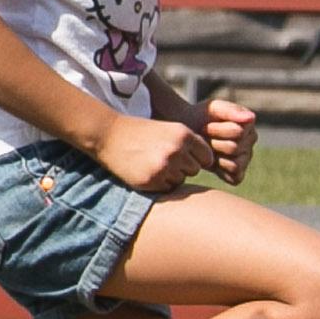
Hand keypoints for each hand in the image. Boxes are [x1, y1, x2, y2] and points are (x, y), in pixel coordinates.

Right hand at [93, 113, 211, 194]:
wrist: (109, 135)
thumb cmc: (141, 132)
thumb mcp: (169, 130)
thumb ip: (189, 144)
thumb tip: (210, 164)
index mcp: (184, 135)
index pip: (207, 157)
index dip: (196, 158)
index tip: (183, 155)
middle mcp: (177, 150)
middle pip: (194, 170)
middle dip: (182, 166)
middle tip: (162, 157)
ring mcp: (164, 167)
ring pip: (181, 180)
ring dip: (170, 175)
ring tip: (152, 162)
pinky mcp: (151, 181)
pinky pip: (167, 188)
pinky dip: (159, 183)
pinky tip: (145, 170)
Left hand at [193, 95, 258, 185]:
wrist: (188, 130)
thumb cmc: (201, 117)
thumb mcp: (213, 108)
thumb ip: (232, 111)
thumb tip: (251, 118)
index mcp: (248, 124)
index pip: (237, 132)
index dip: (216, 130)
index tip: (205, 126)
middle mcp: (250, 141)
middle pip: (233, 149)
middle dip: (213, 143)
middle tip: (203, 139)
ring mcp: (245, 158)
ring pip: (234, 164)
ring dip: (215, 157)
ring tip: (206, 149)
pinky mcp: (238, 174)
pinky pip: (234, 177)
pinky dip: (220, 171)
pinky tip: (210, 161)